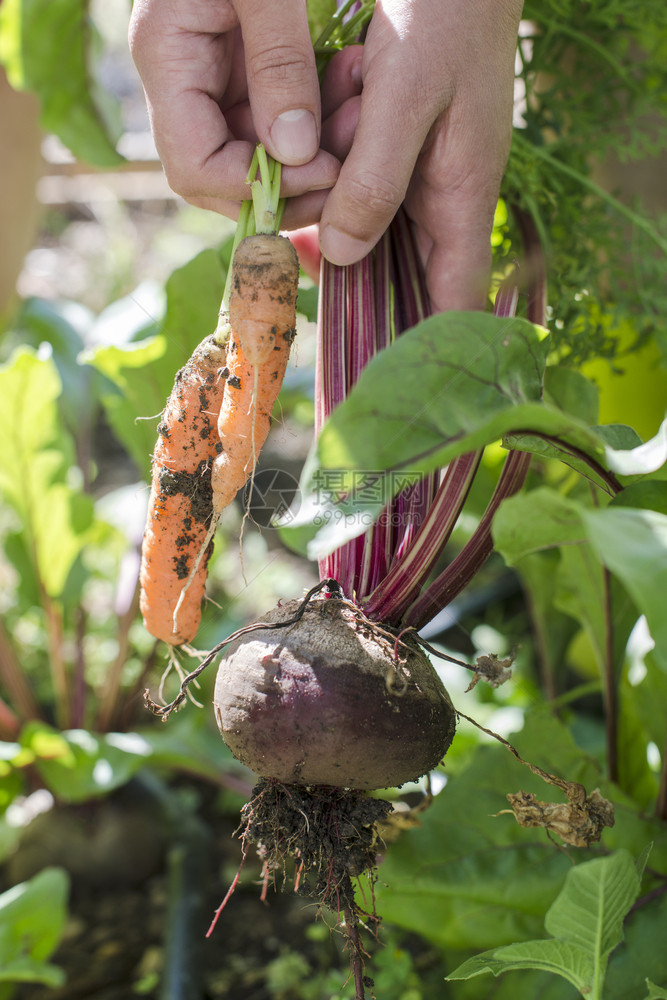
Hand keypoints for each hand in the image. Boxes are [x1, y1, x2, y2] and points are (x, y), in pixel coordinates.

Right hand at [128, 0, 339, 227]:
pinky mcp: (244, 65)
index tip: (322, 172)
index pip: (195, 167)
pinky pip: (278, 118)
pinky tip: (353, 98)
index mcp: (166, 58)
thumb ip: (278, 62)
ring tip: (361, 120)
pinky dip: (319, 120)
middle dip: (289, 186)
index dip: (255, 188)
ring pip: (259, 152)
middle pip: (225, 176)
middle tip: (347, 172)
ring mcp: (212, 76)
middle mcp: (182, 80)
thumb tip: (296, 153)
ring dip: (313, 154)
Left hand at [318, 0, 523, 310]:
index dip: (423, 341)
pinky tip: (301, 163)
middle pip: (398, 275)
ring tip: (304, 181)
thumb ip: (376, 179)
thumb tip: (339, 255)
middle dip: (349, 270)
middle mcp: (442, 200)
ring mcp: (420, 179)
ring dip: (328, 215)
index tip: (379, 377)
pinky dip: (326, 182)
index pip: (455, 299)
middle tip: (295, 255)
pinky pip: (355, 190)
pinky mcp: (395, 154)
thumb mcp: (406, 94)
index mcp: (463, 198)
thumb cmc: (445, 15)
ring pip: (365, 231)